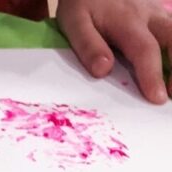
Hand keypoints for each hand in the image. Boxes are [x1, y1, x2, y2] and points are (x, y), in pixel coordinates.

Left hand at [57, 0, 171, 103]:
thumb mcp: (75, 22)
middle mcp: (149, 16)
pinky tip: (171, 66)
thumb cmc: (82, 4)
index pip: (145, 50)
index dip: (152, 75)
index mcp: (127, 21)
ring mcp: (158, 13)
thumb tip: (104, 70)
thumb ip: (89, 46)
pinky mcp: (159, 14)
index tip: (156, 98)